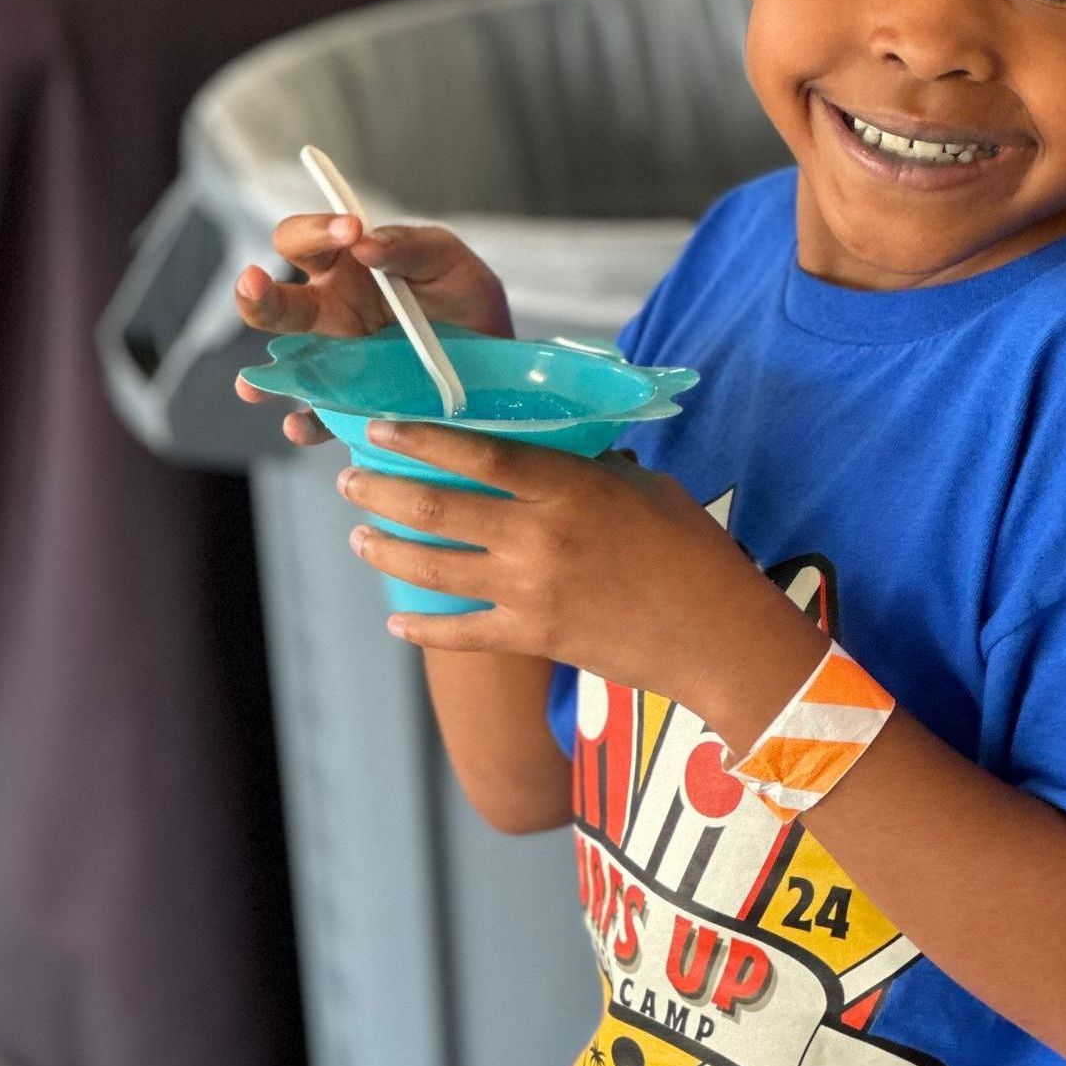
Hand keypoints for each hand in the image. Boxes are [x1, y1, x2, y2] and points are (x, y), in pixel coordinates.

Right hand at [233, 214, 511, 445]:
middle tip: (255, 280)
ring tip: (252, 386)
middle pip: (275, 303)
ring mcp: (335, 361)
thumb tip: (366, 243)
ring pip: (283, 368)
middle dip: (256, 294)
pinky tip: (300, 424)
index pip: (302, 241)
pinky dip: (305, 424)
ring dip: (262, 377)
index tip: (351, 229)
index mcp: (343, 266)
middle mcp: (328, 312)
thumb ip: (410, 246)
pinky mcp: (351, 403)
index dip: (314, 231)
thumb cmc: (462, 294)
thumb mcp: (447, 259)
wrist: (496, 352)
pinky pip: (319, 417)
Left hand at [338, 426, 826, 727]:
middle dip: (382, 493)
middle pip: (438, 509)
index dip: (423, 439)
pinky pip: (460, 634)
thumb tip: (548, 457)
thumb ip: (589, 469)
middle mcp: (538, 537)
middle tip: (351, 482)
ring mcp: (529, 592)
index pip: (479, 454)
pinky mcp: (532, 637)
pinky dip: (423, 629)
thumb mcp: (646, 486)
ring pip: (433, 569)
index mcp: (570, 488)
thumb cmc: (691, 548)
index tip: (383, 427)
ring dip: (386, 551)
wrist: (714, 634)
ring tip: (359, 538)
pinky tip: (397, 622)